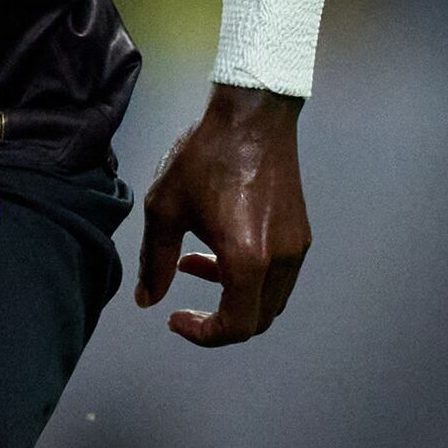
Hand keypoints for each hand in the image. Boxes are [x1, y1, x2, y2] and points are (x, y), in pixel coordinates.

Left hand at [136, 86, 308, 344]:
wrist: (252, 113)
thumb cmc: (207, 154)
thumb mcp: (165, 208)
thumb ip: (155, 261)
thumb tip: (147, 299)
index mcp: (248, 258)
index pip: (237, 326)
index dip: (204, 334)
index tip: (175, 319)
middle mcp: (281, 258)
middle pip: (258, 319)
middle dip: (218, 321)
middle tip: (184, 305)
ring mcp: (297, 245)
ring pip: (268, 297)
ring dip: (232, 295)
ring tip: (191, 263)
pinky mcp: (300, 231)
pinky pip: (278, 274)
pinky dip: (249, 276)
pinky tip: (218, 245)